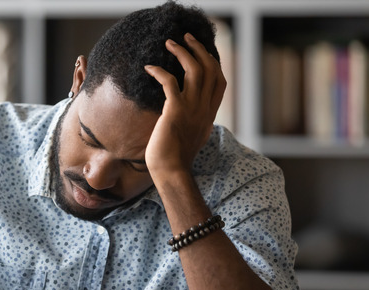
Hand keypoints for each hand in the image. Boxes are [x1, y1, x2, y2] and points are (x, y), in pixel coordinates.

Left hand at [143, 33, 226, 174]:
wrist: (171, 172)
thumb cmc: (175, 159)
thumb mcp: (192, 138)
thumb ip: (194, 123)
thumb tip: (189, 117)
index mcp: (209, 114)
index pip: (220, 81)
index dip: (213, 63)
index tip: (202, 52)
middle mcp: (204, 108)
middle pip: (210, 69)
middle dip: (199, 49)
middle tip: (186, 38)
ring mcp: (192, 108)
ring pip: (195, 69)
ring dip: (182, 52)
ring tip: (169, 43)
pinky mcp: (175, 110)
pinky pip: (169, 82)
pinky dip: (159, 71)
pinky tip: (148, 68)